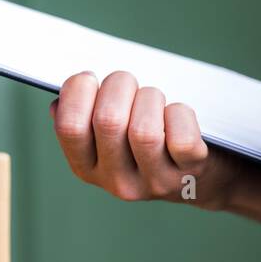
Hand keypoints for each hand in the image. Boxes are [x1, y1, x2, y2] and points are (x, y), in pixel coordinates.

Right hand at [50, 70, 241, 209]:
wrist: (199, 177)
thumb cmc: (147, 142)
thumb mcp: (107, 139)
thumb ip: (83, 121)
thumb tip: (61, 103)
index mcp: (88, 168)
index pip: (69, 127)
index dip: (77, 91)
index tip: (90, 80)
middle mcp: (117, 181)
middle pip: (108, 120)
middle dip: (119, 84)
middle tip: (128, 84)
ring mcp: (155, 181)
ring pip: (144, 129)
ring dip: (150, 98)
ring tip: (154, 100)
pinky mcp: (190, 173)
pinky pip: (181, 136)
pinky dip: (180, 113)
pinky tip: (176, 116)